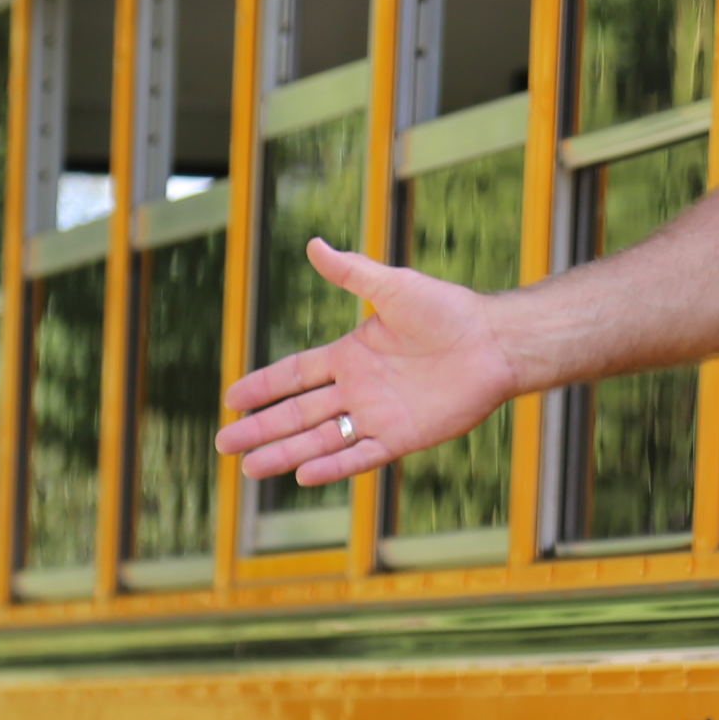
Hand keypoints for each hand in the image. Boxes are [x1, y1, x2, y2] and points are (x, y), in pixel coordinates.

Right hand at [216, 237, 523, 485]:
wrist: (495, 342)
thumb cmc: (449, 311)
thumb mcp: (395, 287)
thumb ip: (352, 272)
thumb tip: (313, 244)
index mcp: (351, 354)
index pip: (295, 374)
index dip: (263, 387)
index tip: (231, 399)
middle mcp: (359, 389)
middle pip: (298, 413)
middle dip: (261, 428)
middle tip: (223, 443)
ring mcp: (379, 415)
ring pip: (321, 439)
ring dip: (286, 453)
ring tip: (249, 469)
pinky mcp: (403, 437)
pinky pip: (361, 456)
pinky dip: (334, 467)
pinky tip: (303, 475)